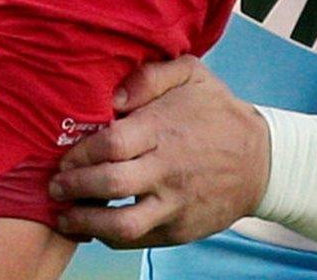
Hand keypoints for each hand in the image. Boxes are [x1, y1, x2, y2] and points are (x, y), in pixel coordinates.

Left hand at [49, 56, 269, 247]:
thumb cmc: (217, 113)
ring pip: (122, 224)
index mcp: (165, 130)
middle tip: (55, 185)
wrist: (261, 161)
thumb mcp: (192, 75)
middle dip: (73, 186)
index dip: (80, 152)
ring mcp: (174, 204)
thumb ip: (151, 75)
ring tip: (65, 215)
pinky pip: (137, 240)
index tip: (65, 156)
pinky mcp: (179, 230)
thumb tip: (115, 96)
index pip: (111, 144)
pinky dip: (109, 236)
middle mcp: (168, 170)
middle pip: (109, 184)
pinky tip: (94, 226)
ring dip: (85, 222)